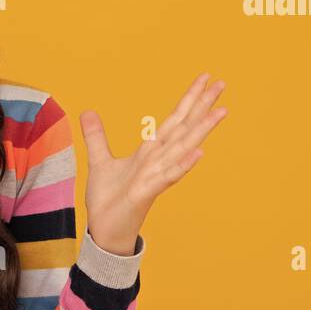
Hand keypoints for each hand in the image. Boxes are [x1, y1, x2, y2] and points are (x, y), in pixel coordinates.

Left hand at [78, 72, 228, 255]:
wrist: (105, 231)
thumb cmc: (109, 200)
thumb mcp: (100, 161)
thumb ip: (96, 136)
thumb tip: (88, 111)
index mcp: (150, 151)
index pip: (173, 120)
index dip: (189, 99)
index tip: (206, 78)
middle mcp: (158, 161)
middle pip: (184, 128)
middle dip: (202, 106)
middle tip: (223, 83)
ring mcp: (156, 176)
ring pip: (182, 148)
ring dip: (201, 130)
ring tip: (221, 112)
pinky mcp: (147, 193)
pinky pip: (169, 176)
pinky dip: (183, 164)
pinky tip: (199, 151)